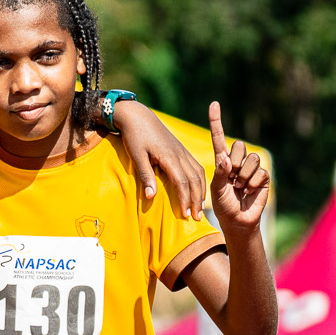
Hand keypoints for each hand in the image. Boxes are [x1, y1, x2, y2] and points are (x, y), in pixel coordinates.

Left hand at [114, 99, 207, 219]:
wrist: (138, 116)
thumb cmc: (134, 136)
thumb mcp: (136, 156)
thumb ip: (145, 176)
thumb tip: (151, 197)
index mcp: (170, 157)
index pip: (182, 183)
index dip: (185, 200)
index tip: (184, 215)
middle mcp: (180, 154)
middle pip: (195, 180)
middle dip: (196, 200)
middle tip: (196, 217)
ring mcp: (183, 151)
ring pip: (199, 173)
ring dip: (201, 191)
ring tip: (199, 207)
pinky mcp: (181, 150)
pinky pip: (196, 166)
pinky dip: (200, 180)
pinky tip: (197, 189)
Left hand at [208, 101, 268, 235]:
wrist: (238, 221)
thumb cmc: (223, 205)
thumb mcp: (216, 190)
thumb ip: (221, 174)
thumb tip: (226, 160)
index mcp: (222, 162)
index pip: (219, 139)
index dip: (216, 122)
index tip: (214, 104)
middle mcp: (237, 161)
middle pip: (239, 146)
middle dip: (235, 161)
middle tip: (232, 178)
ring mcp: (251, 168)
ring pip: (252, 158)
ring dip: (244, 176)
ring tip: (240, 188)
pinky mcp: (262, 177)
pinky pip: (260, 172)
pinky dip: (253, 183)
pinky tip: (249, 192)